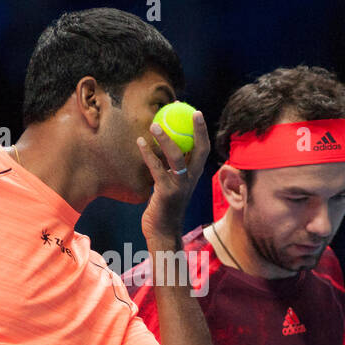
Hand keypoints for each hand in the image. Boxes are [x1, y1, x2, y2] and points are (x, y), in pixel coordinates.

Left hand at [138, 110, 209, 243]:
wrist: (162, 233)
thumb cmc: (164, 208)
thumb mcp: (172, 186)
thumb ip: (171, 170)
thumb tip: (163, 149)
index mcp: (194, 177)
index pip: (203, 150)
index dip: (202, 131)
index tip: (197, 113)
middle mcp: (191, 180)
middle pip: (198, 150)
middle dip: (196, 129)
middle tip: (186, 111)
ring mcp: (180, 186)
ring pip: (176, 157)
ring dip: (165, 139)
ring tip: (154, 125)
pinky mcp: (166, 192)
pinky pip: (157, 168)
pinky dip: (148, 154)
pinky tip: (140, 142)